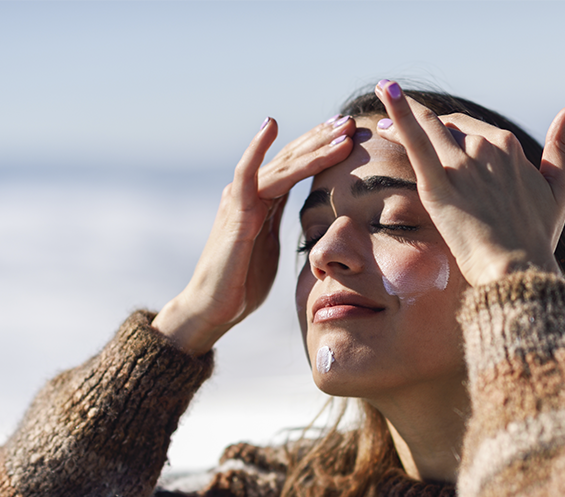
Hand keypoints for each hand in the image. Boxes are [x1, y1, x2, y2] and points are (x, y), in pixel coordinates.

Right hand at [153, 115, 356, 354]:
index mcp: (263, 201)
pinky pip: (246, 174)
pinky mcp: (234, 212)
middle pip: (292, 158)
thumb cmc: (242, 283)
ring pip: (281, 164)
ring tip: (339, 129)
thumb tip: (305, 221)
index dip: (322, 148)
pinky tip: (271, 125)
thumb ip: (281, 225)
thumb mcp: (270, 247)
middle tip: (351, 120)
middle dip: (322, 138)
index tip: (349, 134)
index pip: (297, 167)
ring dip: (312, 146)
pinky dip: (257, 148)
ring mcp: (241, 199)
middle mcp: (251, 192)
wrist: (213, 308)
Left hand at [373, 80, 564, 285]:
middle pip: (446, 127)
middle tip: (392, 121)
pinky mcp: (438, 185)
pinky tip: (385, 91)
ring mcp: (461, 165)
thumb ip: (563, 147)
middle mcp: (485, 148)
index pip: (472, 129)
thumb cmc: (538, 237)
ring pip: (427, 127)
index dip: (450, 128)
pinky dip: (399, 113)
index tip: (434, 130)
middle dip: (422, 120)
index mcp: (509, 147)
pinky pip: (416, 142)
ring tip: (383, 99)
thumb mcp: (558, 188)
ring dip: (402, 112)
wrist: (518, 269)